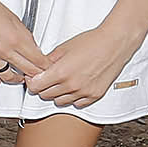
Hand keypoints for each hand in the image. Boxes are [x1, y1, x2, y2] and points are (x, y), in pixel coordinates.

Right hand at [0, 0, 46, 87]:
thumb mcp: (14, 18)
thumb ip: (24, 34)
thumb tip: (31, 46)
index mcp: (17, 38)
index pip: (38, 60)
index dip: (45, 65)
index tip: (47, 67)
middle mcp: (5, 50)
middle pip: (27, 70)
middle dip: (36, 74)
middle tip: (38, 75)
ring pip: (9, 77)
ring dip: (17, 79)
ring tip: (20, 78)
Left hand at [23, 16, 143, 108]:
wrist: (114, 44)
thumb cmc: (92, 42)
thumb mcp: (64, 48)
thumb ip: (48, 61)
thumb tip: (38, 69)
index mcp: (61, 72)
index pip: (35, 87)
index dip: (32, 81)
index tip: (34, 78)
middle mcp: (71, 85)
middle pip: (45, 96)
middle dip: (43, 87)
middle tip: (47, 78)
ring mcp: (83, 92)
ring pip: (60, 102)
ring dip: (57, 94)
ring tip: (62, 82)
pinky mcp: (94, 95)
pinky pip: (77, 104)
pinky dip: (72, 98)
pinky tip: (74, 87)